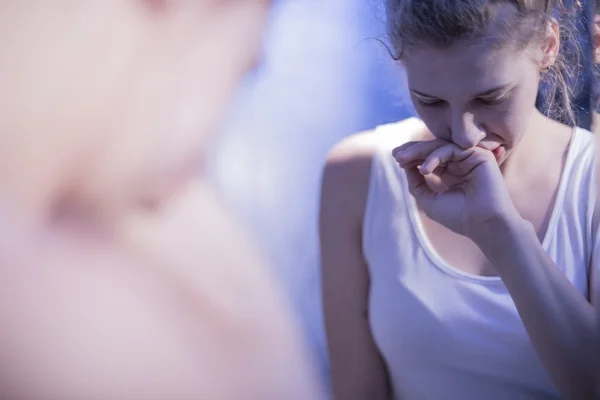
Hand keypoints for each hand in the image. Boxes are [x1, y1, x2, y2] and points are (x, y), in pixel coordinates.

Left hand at [392, 139, 518, 238]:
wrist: (482, 224)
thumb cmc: (457, 216)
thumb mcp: (428, 200)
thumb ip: (416, 183)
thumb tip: (405, 166)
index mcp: (451, 174)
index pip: (430, 159)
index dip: (413, 157)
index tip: (396, 159)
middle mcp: (461, 164)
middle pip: (433, 149)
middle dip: (413, 150)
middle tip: (396, 155)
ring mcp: (470, 158)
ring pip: (441, 147)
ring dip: (419, 151)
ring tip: (402, 160)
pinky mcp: (479, 155)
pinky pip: (451, 149)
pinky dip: (435, 157)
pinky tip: (425, 170)